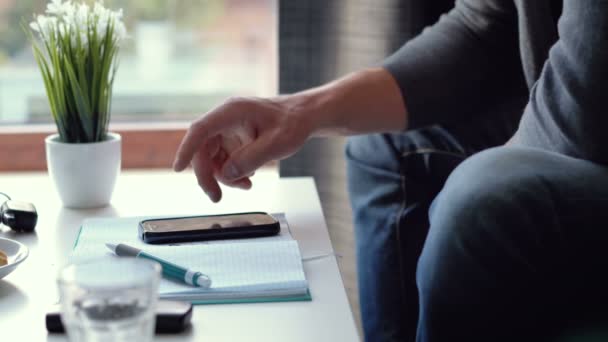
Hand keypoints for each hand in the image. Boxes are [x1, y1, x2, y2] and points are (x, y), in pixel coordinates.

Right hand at [173, 96, 312, 201]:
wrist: (303, 117)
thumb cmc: (293, 123)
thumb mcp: (276, 145)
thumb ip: (250, 159)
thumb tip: (227, 174)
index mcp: (232, 112)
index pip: (201, 130)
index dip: (187, 149)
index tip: (178, 168)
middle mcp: (225, 118)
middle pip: (202, 149)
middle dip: (207, 175)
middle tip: (216, 197)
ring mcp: (227, 129)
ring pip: (211, 158)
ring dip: (223, 176)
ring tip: (246, 184)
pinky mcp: (232, 139)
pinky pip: (223, 160)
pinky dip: (232, 173)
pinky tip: (248, 178)